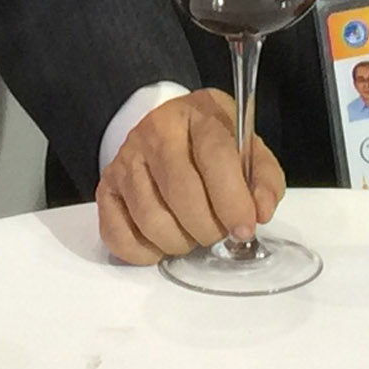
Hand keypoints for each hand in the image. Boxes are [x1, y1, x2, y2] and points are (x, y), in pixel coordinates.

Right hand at [95, 87, 284, 264]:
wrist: (169, 127)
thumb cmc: (212, 143)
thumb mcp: (247, 147)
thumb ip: (263, 178)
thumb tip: (260, 211)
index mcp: (198, 115)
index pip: (215, 154)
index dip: (232, 199)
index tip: (244, 228)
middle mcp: (155, 131)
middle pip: (182, 192)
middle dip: (208, 228)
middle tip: (218, 231)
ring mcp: (126, 159)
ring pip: (151, 219)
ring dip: (180, 242)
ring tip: (192, 233)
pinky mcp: (106, 186)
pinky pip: (118, 235)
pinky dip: (144, 253)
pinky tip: (162, 242)